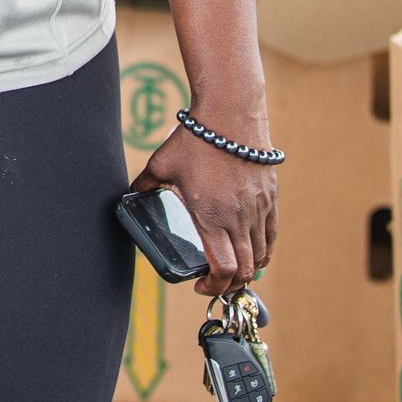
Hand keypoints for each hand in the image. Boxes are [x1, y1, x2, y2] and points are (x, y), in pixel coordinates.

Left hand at [131, 114, 277, 297]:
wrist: (229, 114)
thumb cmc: (194, 140)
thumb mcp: (161, 165)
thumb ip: (144, 185)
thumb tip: (130, 194)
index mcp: (211, 217)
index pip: (223, 270)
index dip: (213, 287)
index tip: (200, 285)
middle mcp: (238, 219)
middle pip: (245, 271)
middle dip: (230, 286)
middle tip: (215, 283)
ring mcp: (258, 210)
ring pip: (260, 256)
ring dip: (248, 270)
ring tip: (233, 269)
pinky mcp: (271, 198)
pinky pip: (271, 235)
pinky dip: (263, 250)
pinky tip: (252, 250)